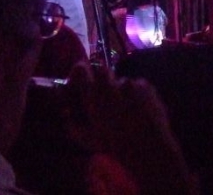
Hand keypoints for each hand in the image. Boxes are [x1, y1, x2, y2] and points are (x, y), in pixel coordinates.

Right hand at [61, 63, 196, 193]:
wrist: (146, 145)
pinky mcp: (145, 85)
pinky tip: (140, 109)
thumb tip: (66, 113)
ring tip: (127, 110)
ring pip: (122, 81)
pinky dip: (137, 94)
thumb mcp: (87, 139)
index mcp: (92, 94)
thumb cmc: (113, 144)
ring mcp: (129, 83)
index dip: (79, 71)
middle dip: (102, 80)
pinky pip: (138, 85)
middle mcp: (110, 84)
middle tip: (106, 96)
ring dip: (122, 91)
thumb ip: (73, 124)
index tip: (80, 78)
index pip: (80, 68)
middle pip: (102, 71)